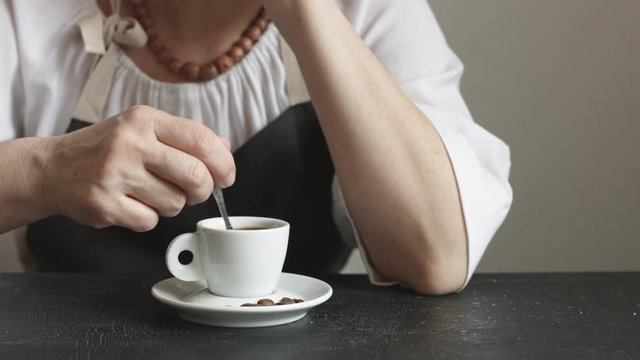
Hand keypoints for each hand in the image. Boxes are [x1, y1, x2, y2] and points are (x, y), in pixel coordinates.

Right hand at [40, 105, 234, 231]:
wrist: (53, 168)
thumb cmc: (107, 148)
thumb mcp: (144, 129)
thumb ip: (185, 137)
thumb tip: (225, 147)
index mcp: (144, 119)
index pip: (202, 140)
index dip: (224, 163)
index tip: (226, 176)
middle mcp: (130, 143)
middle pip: (196, 175)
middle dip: (203, 190)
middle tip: (195, 191)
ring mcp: (114, 175)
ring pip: (176, 203)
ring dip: (171, 204)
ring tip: (149, 192)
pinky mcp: (104, 205)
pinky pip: (151, 222)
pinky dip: (147, 218)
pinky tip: (130, 203)